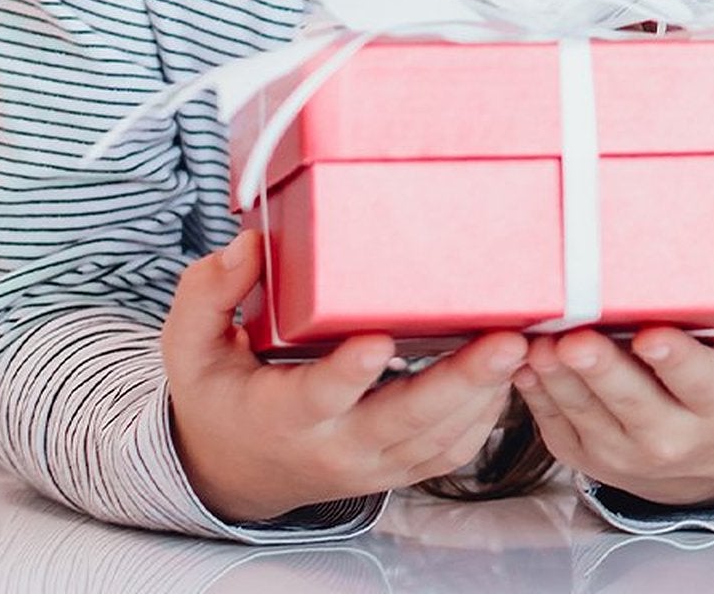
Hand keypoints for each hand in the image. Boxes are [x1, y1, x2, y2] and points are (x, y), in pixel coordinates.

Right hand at [161, 232, 528, 522]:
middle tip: (505, 340)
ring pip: (439, 439)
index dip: (349, 373)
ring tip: (523, 343)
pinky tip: (509, 373)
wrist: (236, 468)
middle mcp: (336, 447)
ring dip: (487, 395)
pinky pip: (452, 450)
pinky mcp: (400, 467)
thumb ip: (208, 293)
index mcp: (282, 415)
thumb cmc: (221, 395)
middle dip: (459, 382)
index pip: (320, 396)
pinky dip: (487, 416)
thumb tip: (248, 245)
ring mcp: (374, 463)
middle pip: (404, 422)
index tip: (378, 340)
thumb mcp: (190, 346)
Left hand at [513, 317, 713, 508]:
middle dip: (602, 370)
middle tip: (576, 339)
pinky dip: (535, 392)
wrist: (704, 450)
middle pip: (633, 403)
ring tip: (536, 342)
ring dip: (558, 378)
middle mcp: (675, 435)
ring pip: (586, 413)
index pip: (701, 382)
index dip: (676, 361)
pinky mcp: (584, 455)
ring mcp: (625, 452)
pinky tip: (520, 360)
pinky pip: (554, 423)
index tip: (651, 337)